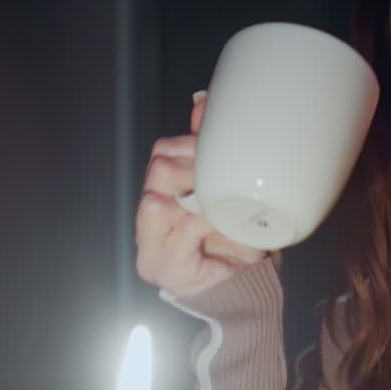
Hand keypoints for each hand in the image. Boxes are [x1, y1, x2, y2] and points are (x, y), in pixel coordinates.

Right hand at [135, 91, 269, 296]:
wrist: (242, 288)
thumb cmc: (231, 239)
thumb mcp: (223, 191)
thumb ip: (207, 150)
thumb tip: (203, 101)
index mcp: (160, 193)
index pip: (162, 153)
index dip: (191, 145)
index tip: (219, 151)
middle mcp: (148, 220)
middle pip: (157, 170)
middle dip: (193, 167)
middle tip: (222, 176)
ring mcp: (151, 247)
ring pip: (154, 200)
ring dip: (195, 195)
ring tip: (222, 201)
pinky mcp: (164, 269)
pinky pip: (180, 231)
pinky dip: (203, 222)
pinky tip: (222, 221)